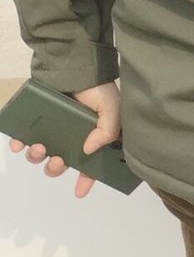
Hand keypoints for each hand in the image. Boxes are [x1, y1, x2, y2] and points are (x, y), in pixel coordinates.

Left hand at [8, 80, 121, 200]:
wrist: (74, 64)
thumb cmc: (97, 88)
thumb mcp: (111, 108)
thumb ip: (107, 130)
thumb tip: (87, 150)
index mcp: (91, 138)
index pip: (90, 164)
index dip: (86, 179)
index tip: (79, 192)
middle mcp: (70, 137)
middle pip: (61, 163)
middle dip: (56, 168)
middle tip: (57, 160)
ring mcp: (51, 129)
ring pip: (40, 154)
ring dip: (37, 157)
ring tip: (38, 148)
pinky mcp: (35, 120)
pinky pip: (23, 138)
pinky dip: (19, 145)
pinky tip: (19, 144)